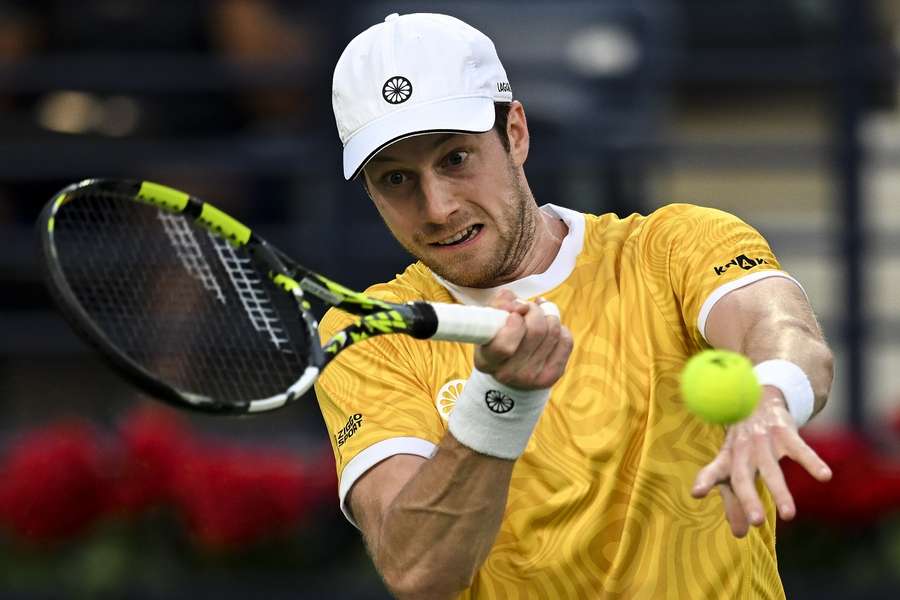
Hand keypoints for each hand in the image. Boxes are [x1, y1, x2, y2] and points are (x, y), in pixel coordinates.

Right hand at [474, 289, 572, 390]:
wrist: (509, 372)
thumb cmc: (497, 338)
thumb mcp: (490, 321)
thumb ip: (500, 304)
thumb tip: (521, 304)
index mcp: (487, 361)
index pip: (504, 345)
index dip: (514, 322)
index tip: (515, 313)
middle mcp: (509, 374)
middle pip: (536, 331)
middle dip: (534, 310)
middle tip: (528, 308)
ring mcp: (533, 377)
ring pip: (553, 332)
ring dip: (548, 316)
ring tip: (539, 315)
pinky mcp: (552, 375)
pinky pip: (566, 341)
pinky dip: (560, 328)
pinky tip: (549, 329)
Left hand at [691, 387, 831, 536]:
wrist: (759, 399)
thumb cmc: (743, 444)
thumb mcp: (734, 467)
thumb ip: (733, 500)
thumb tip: (738, 534)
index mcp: (727, 458)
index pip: (714, 470)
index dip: (705, 480)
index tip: (696, 493)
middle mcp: (742, 449)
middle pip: (743, 476)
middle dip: (749, 498)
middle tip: (756, 522)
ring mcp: (763, 440)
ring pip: (772, 469)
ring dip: (780, 492)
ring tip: (789, 515)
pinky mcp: (785, 432)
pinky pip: (800, 449)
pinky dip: (812, 462)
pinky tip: (824, 476)